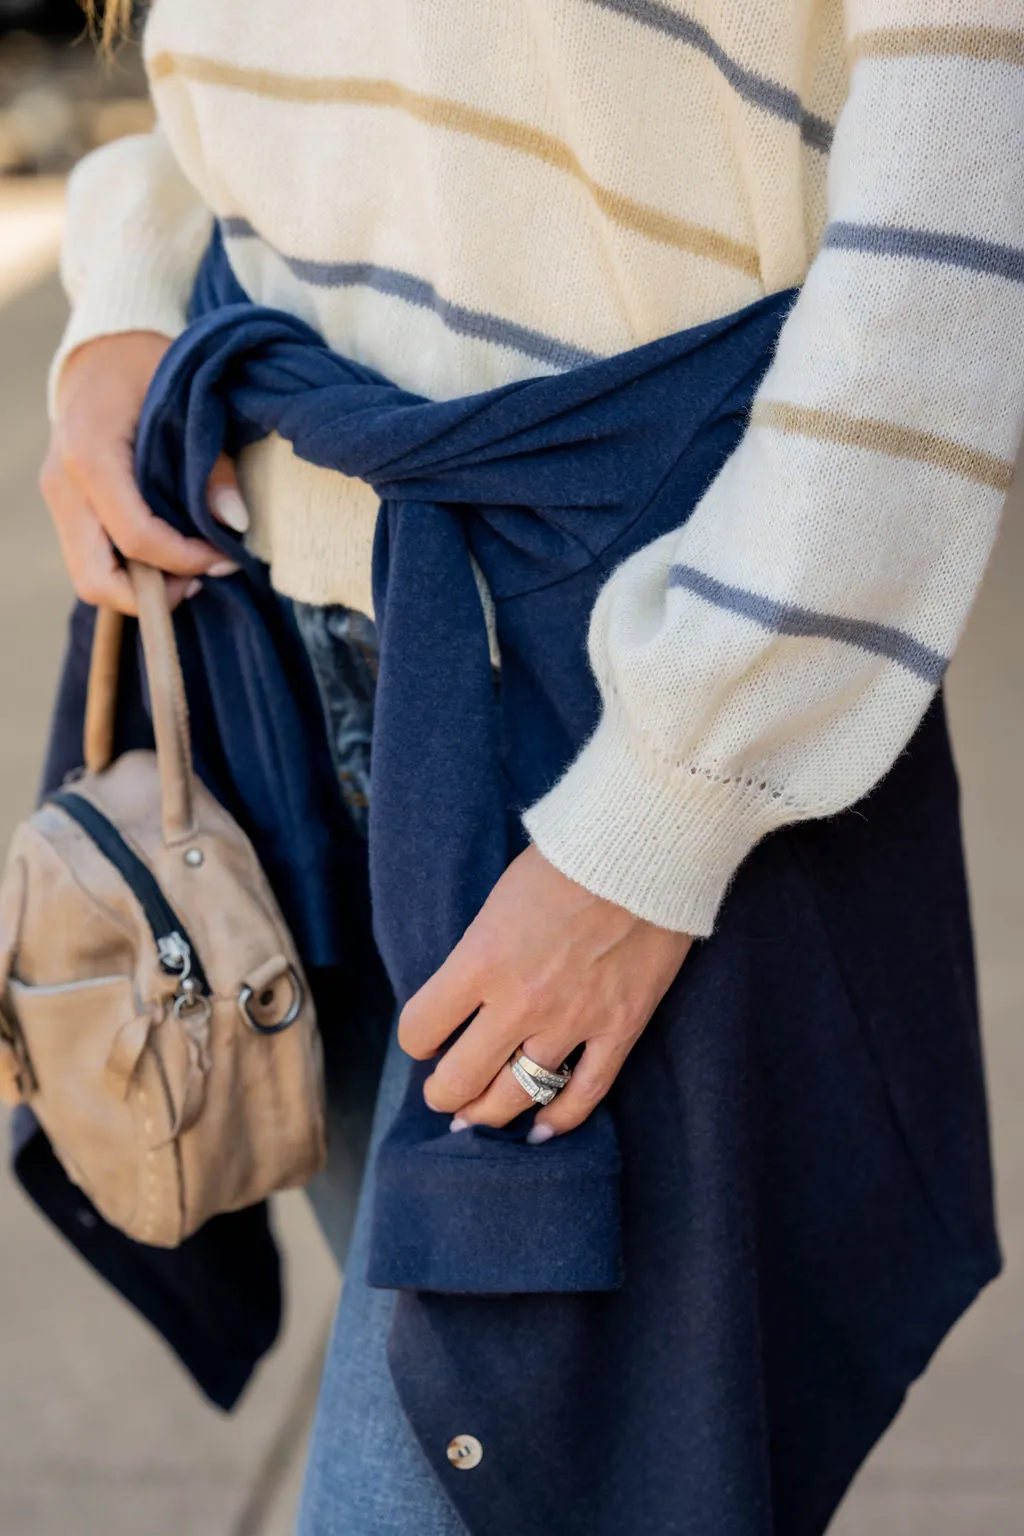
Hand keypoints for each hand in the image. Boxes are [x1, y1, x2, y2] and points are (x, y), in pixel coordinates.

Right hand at [40, 330, 250, 612]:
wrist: (102, 349)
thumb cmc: (149, 365)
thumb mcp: (188, 400)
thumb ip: (212, 462)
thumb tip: (234, 522)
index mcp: (90, 454)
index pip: (136, 537)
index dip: (185, 560)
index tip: (225, 558)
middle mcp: (63, 484)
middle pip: (97, 578)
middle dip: (154, 596)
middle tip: (202, 581)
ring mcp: (58, 499)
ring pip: (89, 578)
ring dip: (140, 591)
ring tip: (188, 573)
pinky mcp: (66, 508)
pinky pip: (91, 561)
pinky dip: (129, 574)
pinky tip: (168, 558)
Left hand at [399, 845, 691, 1141]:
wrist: (642, 849)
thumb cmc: (566, 859)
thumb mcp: (500, 899)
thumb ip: (481, 951)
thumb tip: (469, 991)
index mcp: (480, 961)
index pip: (421, 1028)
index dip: (418, 1037)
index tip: (426, 1036)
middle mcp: (518, 1002)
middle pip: (461, 1079)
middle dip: (444, 1093)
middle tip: (444, 1093)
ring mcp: (571, 1021)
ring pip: (515, 1096)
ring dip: (488, 1112)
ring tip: (478, 1115)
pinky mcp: (619, 1028)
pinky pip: (583, 1095)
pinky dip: (558, 1121)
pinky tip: (539, 1130)